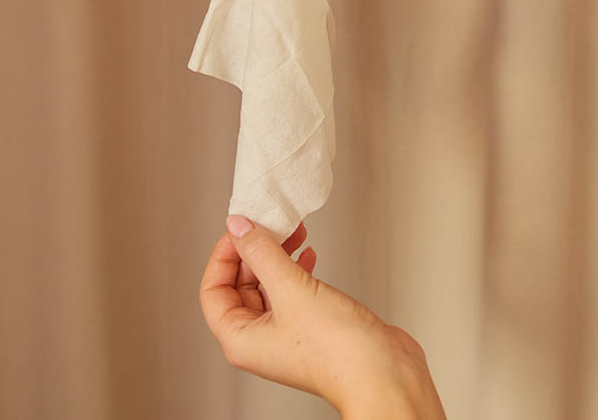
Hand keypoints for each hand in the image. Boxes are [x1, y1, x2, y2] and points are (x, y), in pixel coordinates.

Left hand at [199, 215, 445, 417]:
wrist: (384, 374)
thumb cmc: (337, 350)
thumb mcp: (291, 290)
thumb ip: (262, 253)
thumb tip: (239, 227)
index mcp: (240, 338)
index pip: (213, 290)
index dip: (224, 255)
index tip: (241, 229)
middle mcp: (259, 338)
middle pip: (240, 284)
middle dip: (254, 250)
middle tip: (270, 223)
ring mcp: (285, 333)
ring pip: (268, 284)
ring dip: (277, 255)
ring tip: (293, 231)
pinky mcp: (310, 325)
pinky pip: (292, 290)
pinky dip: (297, 268)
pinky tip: (309, 254)